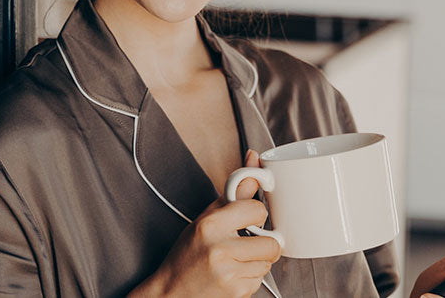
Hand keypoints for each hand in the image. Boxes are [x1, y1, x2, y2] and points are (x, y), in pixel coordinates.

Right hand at [129, 150, 278, 297]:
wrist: (171, 292)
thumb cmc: (188, 253)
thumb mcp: (207, 217)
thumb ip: (236, 191)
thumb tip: (255, 160)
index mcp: (211, 225)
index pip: (258, 209)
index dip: (256, 215)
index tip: (247, 220)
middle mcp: (220, 249)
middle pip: (273, 242)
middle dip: (265, 243)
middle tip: (247, 243)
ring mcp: (229, 274)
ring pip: (269, 262)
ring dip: (258, 261)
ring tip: (236, 259)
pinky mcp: (236, 292)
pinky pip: (261, 279)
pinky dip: (252, 276)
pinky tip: (233, 273)